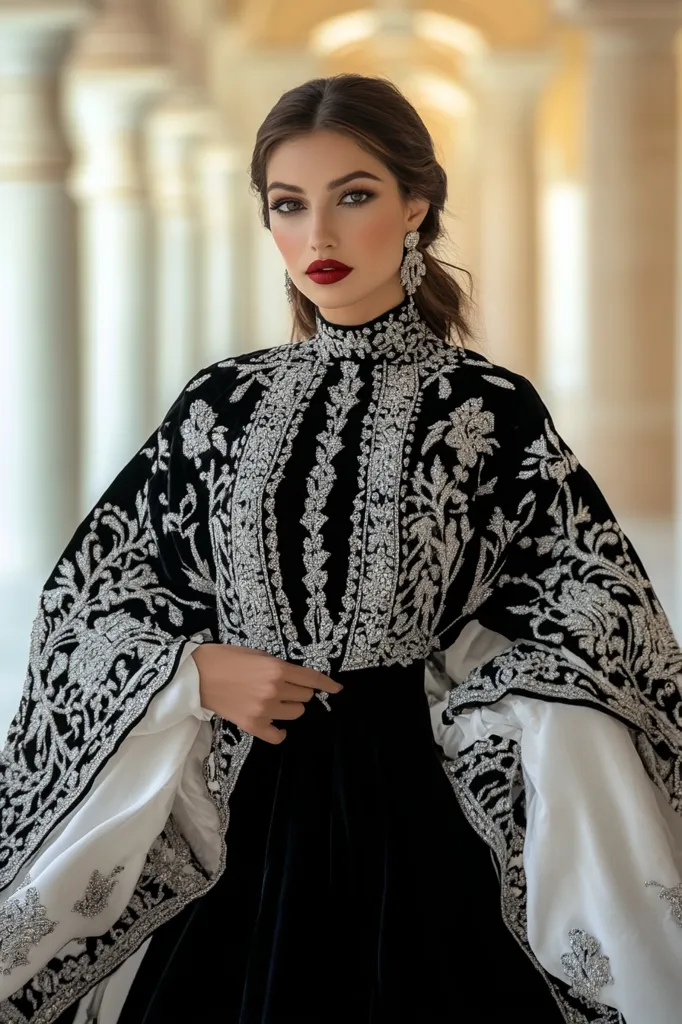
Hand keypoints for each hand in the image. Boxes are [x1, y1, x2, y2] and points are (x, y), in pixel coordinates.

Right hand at [191, 643, 341, 744]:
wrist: (196, 675)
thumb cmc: (225, 658)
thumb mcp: (257, 653)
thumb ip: (277, 666)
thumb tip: (293, 677)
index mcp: (277, 669)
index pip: (312, 678)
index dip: (328, 684)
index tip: (337, 689)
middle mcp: (275, 690)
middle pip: (305, 696)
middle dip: (300, 690)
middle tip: (285, 686)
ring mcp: (264, 710)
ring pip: (295, 713)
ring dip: (290, 706)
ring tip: (276, 701)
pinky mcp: (252, 725)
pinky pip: (278, 735)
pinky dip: (280, 730)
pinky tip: (278, 725)